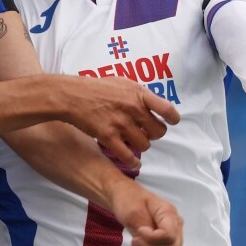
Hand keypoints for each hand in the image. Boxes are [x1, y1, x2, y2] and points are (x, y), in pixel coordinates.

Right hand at [63, 76, 180, 169]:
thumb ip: (139, 94)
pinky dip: (133, 162)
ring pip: (145, 145)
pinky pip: (129, 156)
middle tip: (146, 132)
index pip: (167, 109)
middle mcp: (133, 109)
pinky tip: (133, 162)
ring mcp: (121, 124)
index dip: (172, 118)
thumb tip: (154, 105)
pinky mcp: (108, 137)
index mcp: (138, 93)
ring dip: (141, 145)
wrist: (72, 96)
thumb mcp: (122, 83)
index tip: (171, 121)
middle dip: (154, 134)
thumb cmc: (96, 88)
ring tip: (133, 141)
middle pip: (159, 132)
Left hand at [109, 181, 182, 245]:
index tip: (139, 231)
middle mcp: (174, 226)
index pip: (170, 235)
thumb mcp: (133, 210)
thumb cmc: (129, 199)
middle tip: (134, 240)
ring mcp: (170, 238)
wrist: (124, 198)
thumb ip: (144, 225)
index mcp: (169, 213)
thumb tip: (151, 240)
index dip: (153, 238)